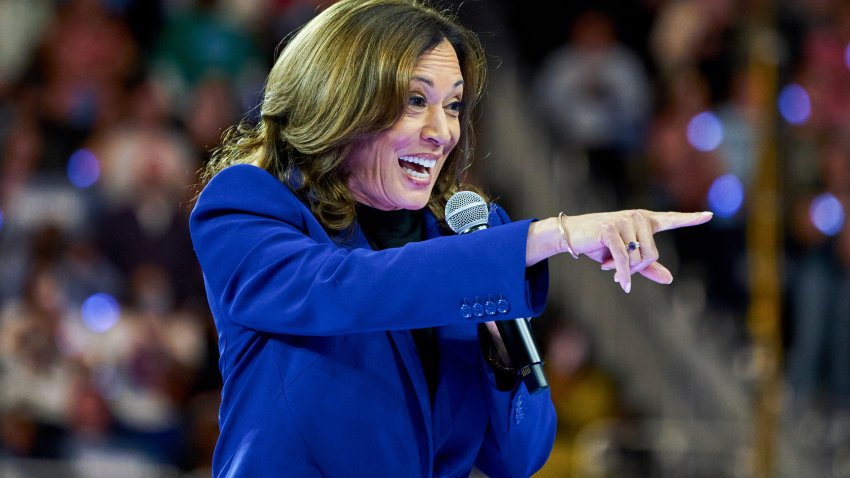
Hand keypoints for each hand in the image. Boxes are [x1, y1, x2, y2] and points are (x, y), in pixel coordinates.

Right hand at [561, 209, 712, 292]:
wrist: (572, 236)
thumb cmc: (599, 244)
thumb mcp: (625, 256)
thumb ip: (647, 266)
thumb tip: (669, 279)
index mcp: (644, 220)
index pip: (671, 219)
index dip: (690, 219)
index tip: (709, 216)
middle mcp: (637, 217)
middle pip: (652, 254)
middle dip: (636, 268)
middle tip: (617, 270)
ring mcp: (624, 222)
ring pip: (638, 258)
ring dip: (624, 269)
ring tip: (608, 264)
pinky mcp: (611, 230)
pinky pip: (624, 259)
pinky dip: (623, 275)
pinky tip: (622, 284)